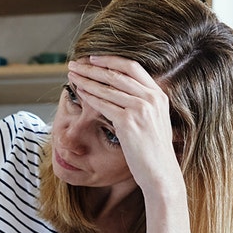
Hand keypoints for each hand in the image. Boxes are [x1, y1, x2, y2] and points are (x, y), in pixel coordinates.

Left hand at [67, 55, 181, 197]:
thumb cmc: (154, 152)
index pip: (132, 67)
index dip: (110, 60)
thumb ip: (144, 104)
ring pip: (107, 87)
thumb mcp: (155, 121)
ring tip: (72, 75)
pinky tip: (79, 92)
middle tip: (75, 64)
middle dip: (92, 67)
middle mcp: (151, 98)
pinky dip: (89, 96)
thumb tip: (124, 93)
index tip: (92, 58)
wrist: (160, 173)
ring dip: (86, 79)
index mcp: (158, 95)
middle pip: (117, 73)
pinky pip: (103, 104)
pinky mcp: (128, 122)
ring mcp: (140, 109)